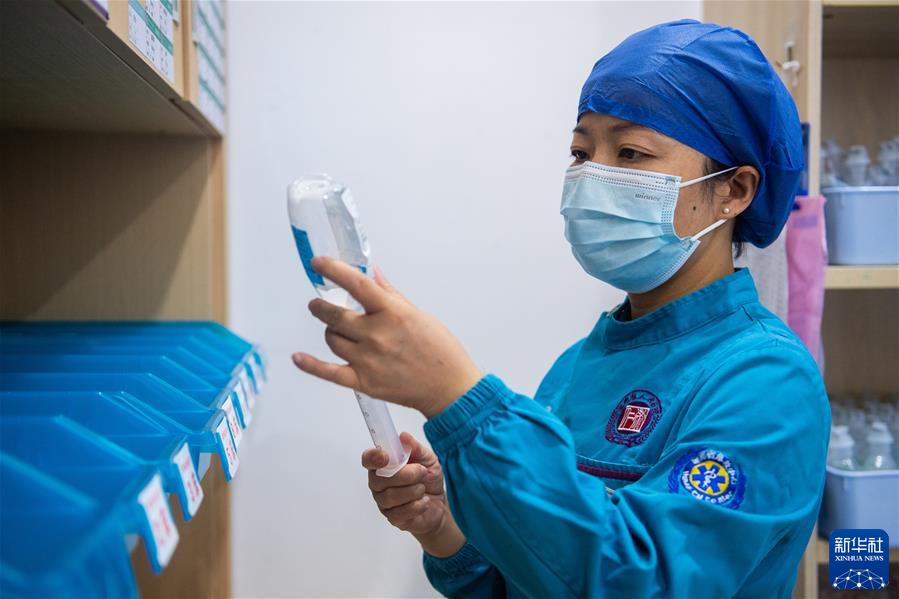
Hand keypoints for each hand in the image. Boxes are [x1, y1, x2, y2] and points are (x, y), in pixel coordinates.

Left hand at [292, 256, 483, 417]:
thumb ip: (390, 294)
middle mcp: (376, 335)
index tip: (319, 263)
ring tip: (335, 331)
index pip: (356, 284)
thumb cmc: (440, 351)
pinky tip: (298, 357)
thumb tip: (373, 274)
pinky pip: (328, 372)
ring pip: (331, 339)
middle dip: (321, 307)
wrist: (449, 388)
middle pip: (334, 315)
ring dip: (329, 332)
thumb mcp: (418, 314)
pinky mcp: (364, 382)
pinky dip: (310, 365)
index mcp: (392, 313)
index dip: (333, 270)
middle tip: (319, 304)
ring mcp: (368, 360)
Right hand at [363, 432, 465, 556]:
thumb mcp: (428, 459)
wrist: (439, 504)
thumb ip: (416, 448)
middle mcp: (379, 484)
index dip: (373, 457)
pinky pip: (400, 512)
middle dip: (405, 475)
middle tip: (422, 472)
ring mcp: (383, 502)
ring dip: (413, 491)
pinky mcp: (392, 518)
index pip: (368, 459)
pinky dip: (417, 505)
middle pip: (379, 480)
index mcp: (383, 466)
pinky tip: (423, 502)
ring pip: (390, 497)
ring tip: (423, 488)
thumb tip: (403, 436)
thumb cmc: (428, 479)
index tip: (386, 457)